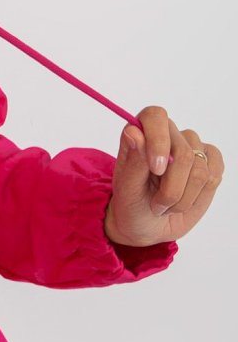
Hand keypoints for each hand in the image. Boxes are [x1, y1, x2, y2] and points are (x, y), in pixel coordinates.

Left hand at [104, 105, 223, 246]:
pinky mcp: (209, 162)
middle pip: (183, 152)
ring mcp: (191, 147)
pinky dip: (199, 195)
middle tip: (156, 205)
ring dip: (183, 198)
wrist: (148, 225)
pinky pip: (214, 174)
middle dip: (171, 188)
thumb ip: (133, 160)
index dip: (159, 140)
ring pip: (200, 169)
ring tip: (166, 205)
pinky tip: (185, 198)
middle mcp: (167, 134)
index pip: (155, 116)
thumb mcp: (126, 188)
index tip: (156, 169)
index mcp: (141, 132)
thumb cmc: (132, 204)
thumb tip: (134, 132)